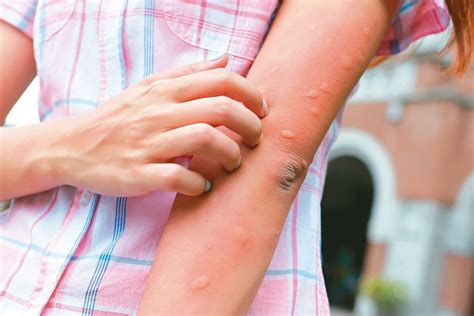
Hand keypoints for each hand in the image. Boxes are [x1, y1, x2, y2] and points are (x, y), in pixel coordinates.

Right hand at [47, 55, 266, 196]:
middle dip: (250, 125)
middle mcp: (159, 114)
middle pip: (220, 110)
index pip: (221, 81)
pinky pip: (177, 178)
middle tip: (255, 139)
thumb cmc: (118, 117)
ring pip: (204, 140)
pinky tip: (203, 186)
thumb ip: (190, 74)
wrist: (73, 147)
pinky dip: (198, 184)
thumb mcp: (149, 87)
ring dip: (230, 154)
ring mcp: (148, 144)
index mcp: (165, 92)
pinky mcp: (138, 175)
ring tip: (233, 163)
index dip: (251, 94)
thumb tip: (227, 59)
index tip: (261, 110)